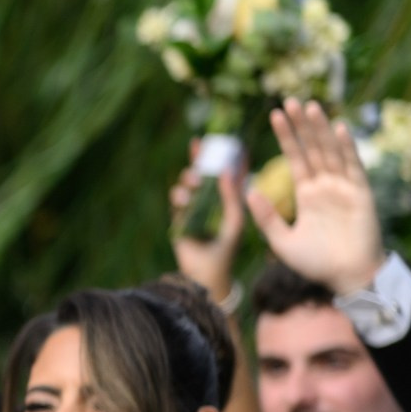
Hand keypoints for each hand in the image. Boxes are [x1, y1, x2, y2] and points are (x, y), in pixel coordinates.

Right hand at [169, 147, 244, 300]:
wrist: (207, 271)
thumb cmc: (227, 247)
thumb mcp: (234, 218)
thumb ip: (230, 195)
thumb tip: (227, 170)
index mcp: (227, 198)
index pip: (225, 171)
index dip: (223, 155)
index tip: (221, 140)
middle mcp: (210, 200)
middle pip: (202, 172)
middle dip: (199, 159)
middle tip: (197, 148)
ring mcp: (193, 208)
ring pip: (187, 183)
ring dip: (189, 178)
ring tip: (194, 183)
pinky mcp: (179, 217)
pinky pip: (175, 199)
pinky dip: (179, 196)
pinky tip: (183, 199)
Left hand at [245, 99, 387, 294]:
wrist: (346, 278)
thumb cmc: (315, 263)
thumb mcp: (281, 240)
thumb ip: (265, 217)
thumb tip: (247, 191)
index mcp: (307, 194)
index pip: (294, 158)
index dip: (286, 136)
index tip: (274, 115)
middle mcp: (325, 186)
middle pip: (312, 148)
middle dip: (301, 125)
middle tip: (289, 100)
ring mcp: (344, 187)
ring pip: (330, 152)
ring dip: (320, 129)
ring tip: (309, 106)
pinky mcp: (361, 194)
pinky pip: (353, 167)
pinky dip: (346, 148)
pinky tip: (338, 128)